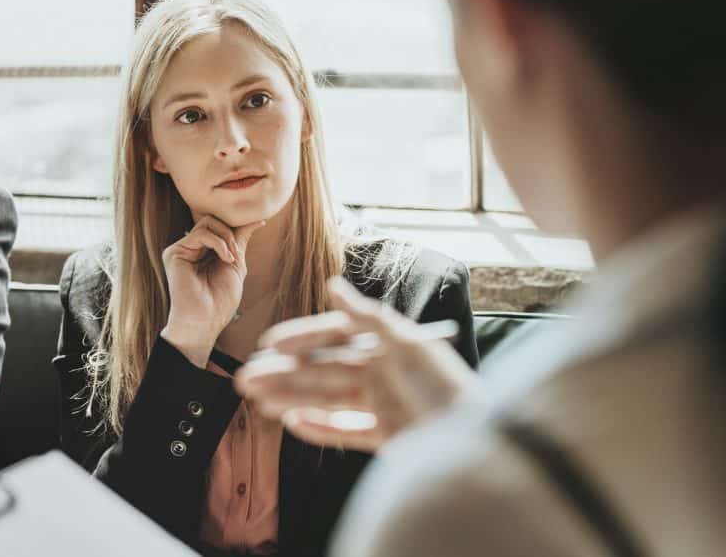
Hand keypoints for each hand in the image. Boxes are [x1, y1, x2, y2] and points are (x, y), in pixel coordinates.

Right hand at [161, 215, 265, 365]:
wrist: (206, 320)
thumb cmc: (221, 300)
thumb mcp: (236, 264)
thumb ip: (240, 241)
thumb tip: (256, 220)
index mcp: (203, 251)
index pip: (220, 227)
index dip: (237, 226)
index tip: (260, 223)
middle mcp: (191, 248)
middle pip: (212, 220)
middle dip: (230, 233)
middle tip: (236, 254)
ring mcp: (182, 250)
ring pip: (207, 223)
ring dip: (226, 238)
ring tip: (231, 258)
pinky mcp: (174, 253)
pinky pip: (201, 233)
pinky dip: (219, 243)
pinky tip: (225, 259)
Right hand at [235, 276, 478, 451]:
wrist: (478, 439)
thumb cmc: (447, 386)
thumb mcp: (409, 343)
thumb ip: (368, 317)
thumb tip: (334, 286)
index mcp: (386, 346)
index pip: (335, 337)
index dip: (302, 338)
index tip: (270, 343)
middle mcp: (381, 373)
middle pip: (323, 371)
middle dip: (284, 375)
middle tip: (246, 378)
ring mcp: (382, 405)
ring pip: (326, 400)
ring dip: (292, 399)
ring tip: (258, 401)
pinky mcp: (386, 436)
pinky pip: (345, 431)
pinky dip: (319, 429)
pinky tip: (293, 424)